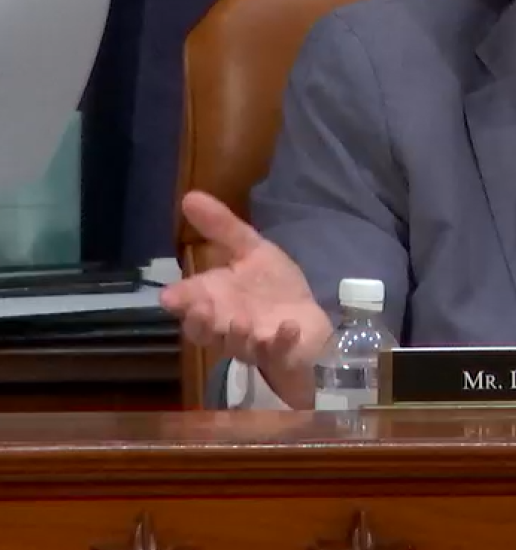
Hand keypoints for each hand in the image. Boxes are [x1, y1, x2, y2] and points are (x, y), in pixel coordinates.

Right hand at [160, 191, 332, 407]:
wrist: (308, 324)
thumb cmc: (274, 289)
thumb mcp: (251, 252)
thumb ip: (222, 228)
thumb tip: (188, 196)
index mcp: (215, 301)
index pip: (188, 304)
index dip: (181, 302)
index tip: (172, 296)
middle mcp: (227, 326)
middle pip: (205, 331)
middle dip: (202, 321)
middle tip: (202, 308)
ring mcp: (253, 344)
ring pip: (237, 345)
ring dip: (238, 333)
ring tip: (242, 320)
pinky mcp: (281, 353)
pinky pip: (278, 351)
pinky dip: (281, 340)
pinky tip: (288, 326)